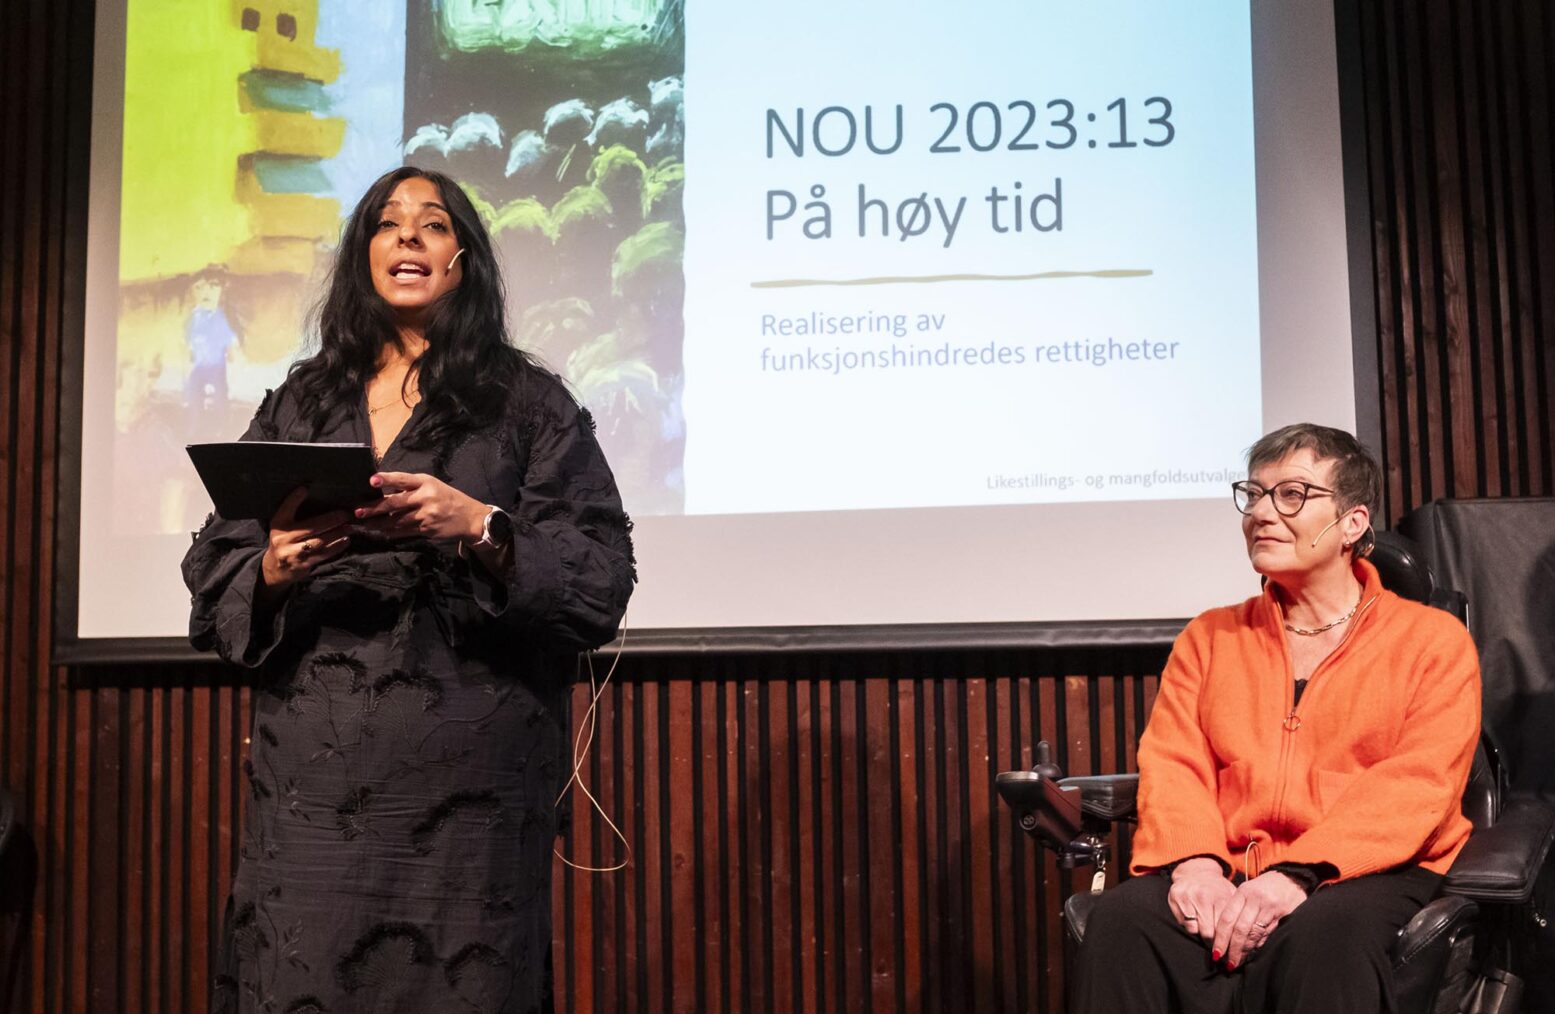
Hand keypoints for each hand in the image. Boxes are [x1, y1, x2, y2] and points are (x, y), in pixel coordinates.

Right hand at [260, 487, 352, 592]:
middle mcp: (284, 538)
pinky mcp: (303, 564)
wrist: (276, 569)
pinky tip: (346, 540)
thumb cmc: (285, 542)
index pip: (286, 509)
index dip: (294, 499)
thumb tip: (316, 499)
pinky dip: (337, 547)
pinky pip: (323, 554)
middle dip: (331, 520)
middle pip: (311, 527)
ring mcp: (293, 553)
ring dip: (338, 534)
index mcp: (279, 525)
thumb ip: (295, 516)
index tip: (305, 489)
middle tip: (345, 514)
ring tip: (350, 527)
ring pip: (320, 541)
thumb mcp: (283, 527)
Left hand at [353, 471, 485, 542]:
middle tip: (358, 511)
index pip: (403, 479)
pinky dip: (392, 532)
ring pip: (397, 520)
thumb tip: (384, 491)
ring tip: (366, 524)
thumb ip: (411, 488)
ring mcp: (426, 515)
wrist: (470, 518)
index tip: (372, 480)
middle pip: (395, 502)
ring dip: (379, 523)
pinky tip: (382, 532)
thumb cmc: (448, 498)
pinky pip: (404, 531)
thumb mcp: (432, 486)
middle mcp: (426, 497)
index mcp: (426, 482)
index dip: (387, 479)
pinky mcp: (426, 529)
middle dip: (375, 508)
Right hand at [1167, 858, 1235, 945]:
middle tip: (1216, 946)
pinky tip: (1194, 920)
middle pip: (1208, 933)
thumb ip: (1237, 916)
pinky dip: (1189, 926)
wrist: (1196, 871)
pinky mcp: (1174, 897)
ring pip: (1193, 930)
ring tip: (1205, 930)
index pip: (1223, 929)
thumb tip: (1244, 940)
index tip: (1228, 951)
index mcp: (1220, 898)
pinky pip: (1182, 923)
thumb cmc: (1217, 889)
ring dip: (1200, 933)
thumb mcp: (1231, 897)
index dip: (1225, 942)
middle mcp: (1203, 896)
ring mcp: (1187, 896)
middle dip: (1212, 942)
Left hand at [1213, 871, 1308, 968]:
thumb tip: (1225, 938)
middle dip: (1232, 949)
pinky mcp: (1283, 914)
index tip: (1216, 953)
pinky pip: (1268, 934)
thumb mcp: (1248, 893)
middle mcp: (1254, 899)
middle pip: (1239, 929)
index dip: (1220, 938)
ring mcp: (1269, 906)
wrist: (1291, 878)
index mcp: (1242, 892)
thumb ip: (1237, 911)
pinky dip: (1258, 945)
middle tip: (1228, 964)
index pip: (1227, 918)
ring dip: (1245, 951)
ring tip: (1238, 962)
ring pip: (1253, 933)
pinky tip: (1253, 954)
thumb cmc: (1265, 888)